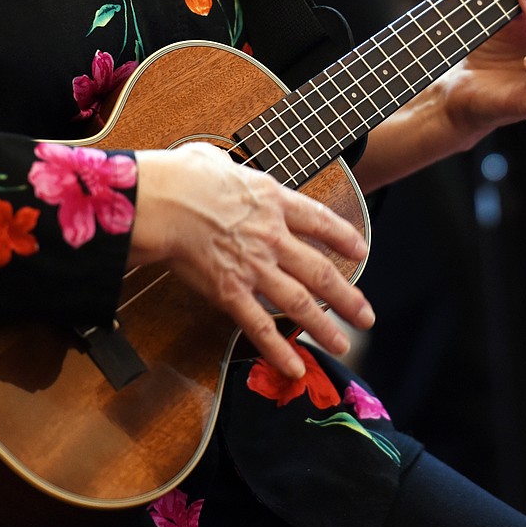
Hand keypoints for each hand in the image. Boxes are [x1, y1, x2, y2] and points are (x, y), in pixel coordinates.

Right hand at [131, 142, 373, 377]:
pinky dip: (278, 349)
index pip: (319, 221)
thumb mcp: (214, 160)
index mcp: (271, 200)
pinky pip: (260, 326)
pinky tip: (293, 366)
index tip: (361, 250)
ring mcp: (254, 266)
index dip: (344, 237)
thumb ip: (228, 169)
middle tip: (365, 315)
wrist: (161, 201)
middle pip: (320, 270)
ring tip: (341, 344)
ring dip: (324, 326)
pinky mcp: (230, 291)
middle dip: (347, 297)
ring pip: (300, 302)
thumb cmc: (180, 176)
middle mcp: (272, 236)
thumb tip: (218, 166)